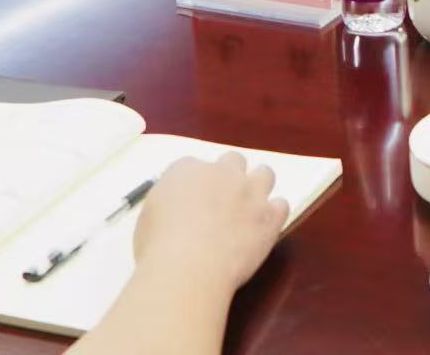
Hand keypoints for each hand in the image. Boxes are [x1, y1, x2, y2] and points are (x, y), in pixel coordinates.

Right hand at [132, 154, 288, 294]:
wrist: (188, 267)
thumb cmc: (157, 248)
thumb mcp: (148, 218)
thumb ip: (168, 205)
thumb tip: (177, 210)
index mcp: (186, 171)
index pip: (193, 166)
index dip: (195, 184)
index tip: (193, 201)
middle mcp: (221, 173)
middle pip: (233, 161)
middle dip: (230, 176)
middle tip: (223, 202)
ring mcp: (250, 192)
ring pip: (264, 174)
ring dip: (258, 186)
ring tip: (250, 209)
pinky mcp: (270, 215)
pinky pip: (281, 204)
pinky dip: (274, 213)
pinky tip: (264, 227)